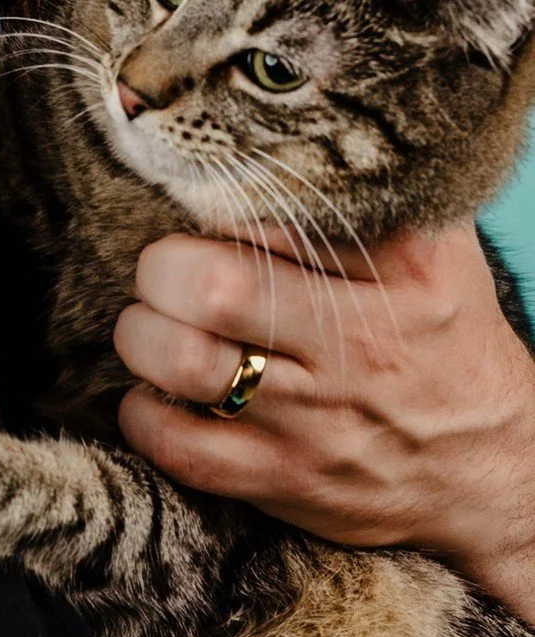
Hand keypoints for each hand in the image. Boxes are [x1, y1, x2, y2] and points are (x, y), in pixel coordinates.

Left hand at [113, 222, 534, 623]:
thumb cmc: (444, 339)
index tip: (197, 216)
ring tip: (151, 325)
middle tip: (162, 272)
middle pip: (213, 290)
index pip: (274, 219)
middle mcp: (355, 350)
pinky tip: (154, 392)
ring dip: (142, 336)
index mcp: (396, 278)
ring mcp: (317, 425)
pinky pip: (183, 452)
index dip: (213, 210)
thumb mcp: (434, 252)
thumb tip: (267, 152)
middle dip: (162, 270)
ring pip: (184, 367)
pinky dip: (144, 414)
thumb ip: (362, 198)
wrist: (495, 472)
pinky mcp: (287, 484)